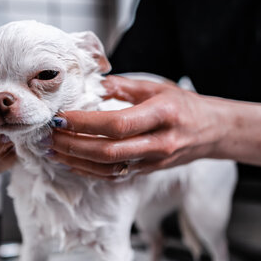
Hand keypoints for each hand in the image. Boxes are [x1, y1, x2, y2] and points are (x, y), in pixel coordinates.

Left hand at [48, 75, 223, 179]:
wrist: (212, 132)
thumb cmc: (185, 105)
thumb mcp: (158, 87)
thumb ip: (123, 87)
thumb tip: (92, 84)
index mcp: (162, 115)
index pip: (117, 124)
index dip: (85, 123)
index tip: (61, 117)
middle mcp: (158, 143)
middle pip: (108, 151)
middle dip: (73, 145)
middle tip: (49, 136)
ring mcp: (153, 162)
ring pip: (108, 168)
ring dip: (76, 161)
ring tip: (52, 151)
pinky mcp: (147, 172)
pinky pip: (114, 176)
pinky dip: (89, 171)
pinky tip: (71, 163)